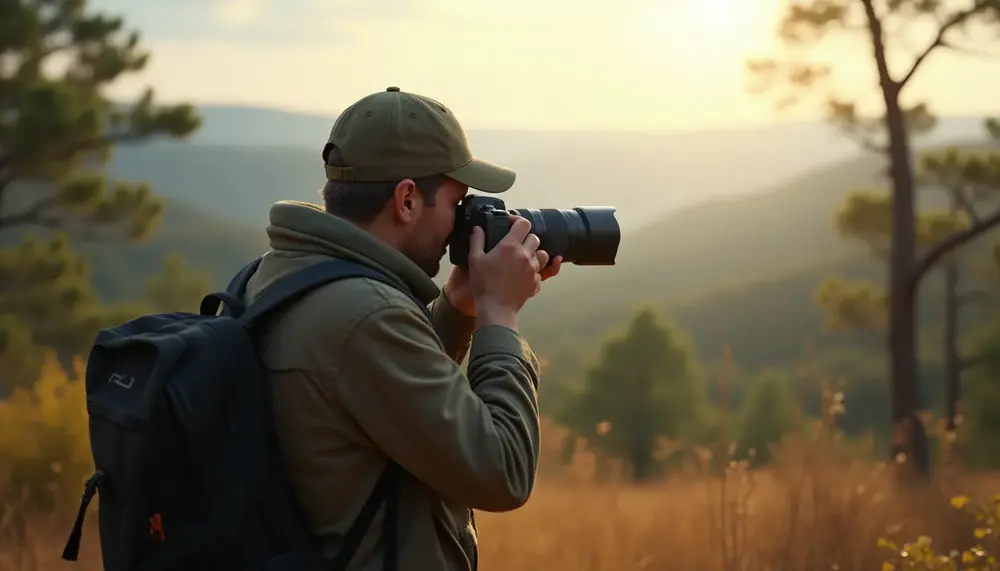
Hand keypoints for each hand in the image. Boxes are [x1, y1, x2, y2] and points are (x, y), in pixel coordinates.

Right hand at [444, 228, 562, 316]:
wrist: (496, 309)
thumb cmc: (483, 284)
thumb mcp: (474, 259)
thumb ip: (477, 240)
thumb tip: (478, 228)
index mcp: (510, 246)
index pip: (524, 224)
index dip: (518, 221)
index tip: (510, 224)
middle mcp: (525, 255)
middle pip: (535, 238)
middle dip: (526, 238)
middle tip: (515, 244)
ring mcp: (533, 270)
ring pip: (542, 254)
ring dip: (534, 254)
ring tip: (523, 259)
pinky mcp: (536, 282)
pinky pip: (541, 272)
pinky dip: (534, 272)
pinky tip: (525, 275)